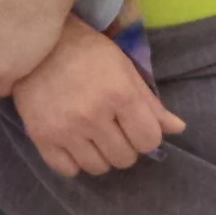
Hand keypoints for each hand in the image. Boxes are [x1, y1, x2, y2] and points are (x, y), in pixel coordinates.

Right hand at [11, 18, 185, 177]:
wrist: (37, 44)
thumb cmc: (87, 53)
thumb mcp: (124, 69)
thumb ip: (150, 103)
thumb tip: (178, 129)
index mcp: (120, 95)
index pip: (149, 141)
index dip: (145, 135)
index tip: (134, 125)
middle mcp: (93, 116)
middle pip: (124, 158)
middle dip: (124, 146)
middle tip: (112, 128)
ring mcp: (65, 129)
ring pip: (98, 168)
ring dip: (100, 155)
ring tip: (92, 136)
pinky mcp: (41, 136)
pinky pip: (68, 170)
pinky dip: (74, 162)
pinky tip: (73, 143)